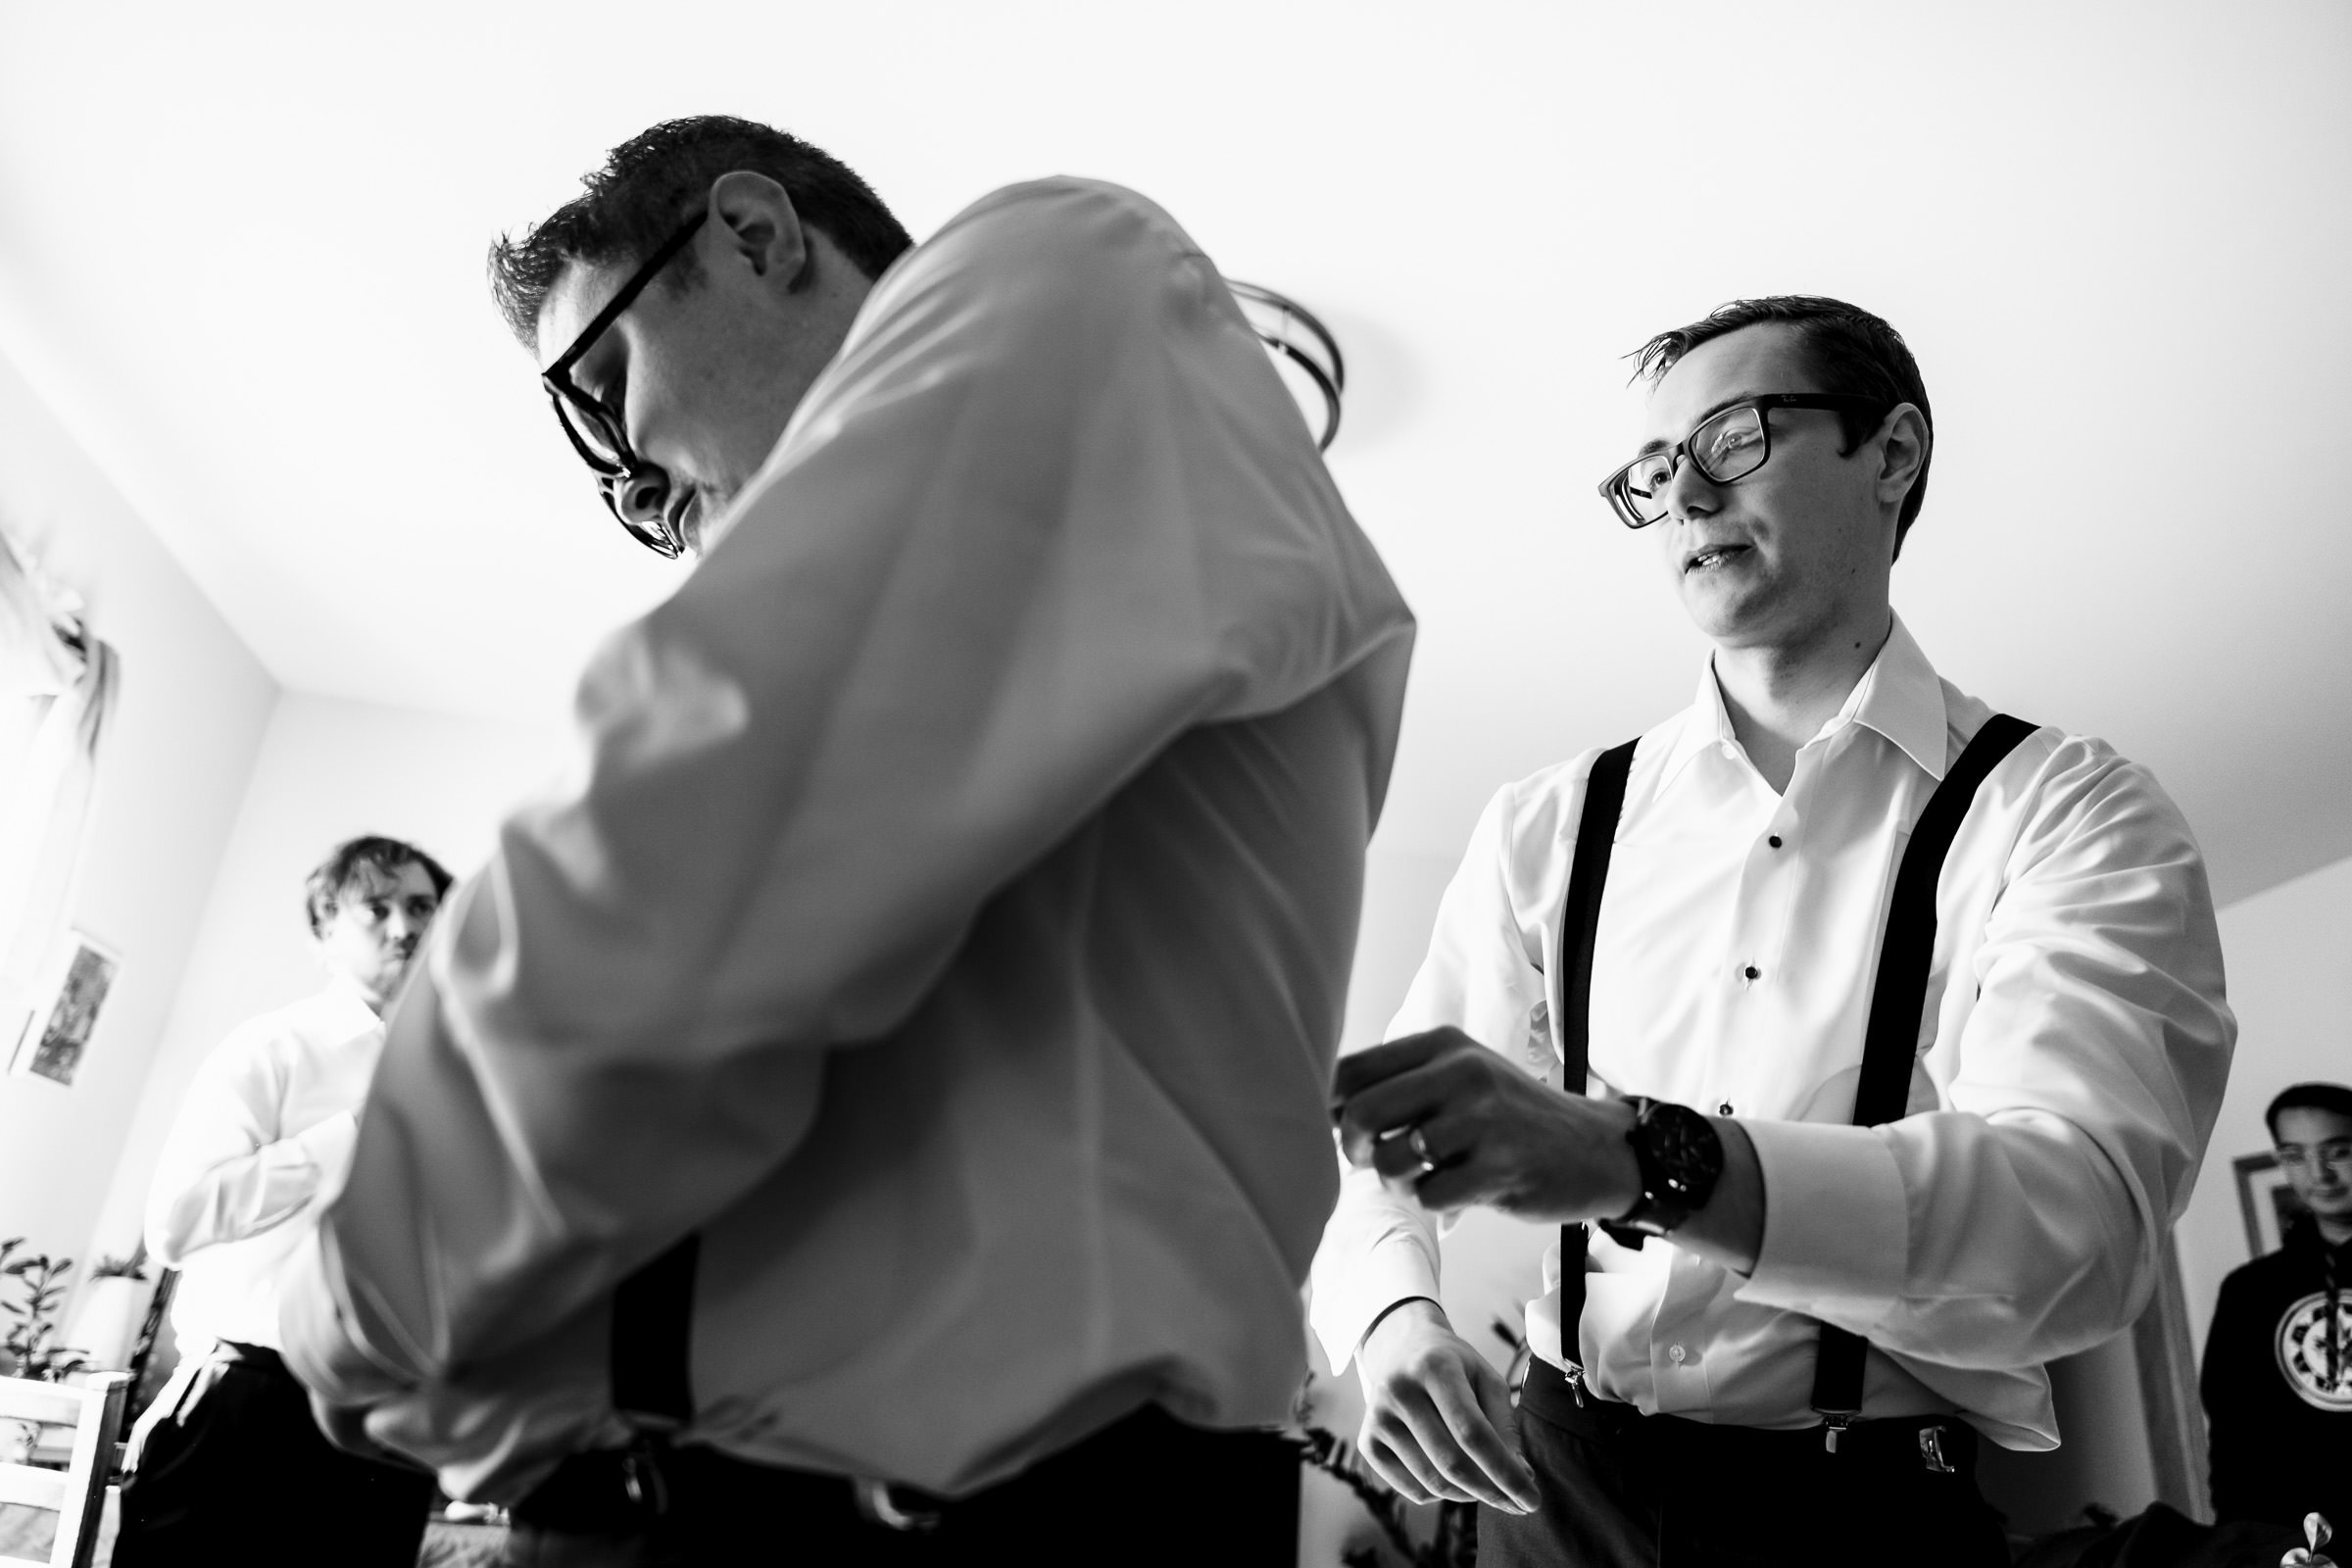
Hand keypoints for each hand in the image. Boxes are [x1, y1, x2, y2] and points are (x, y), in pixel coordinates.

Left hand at [1331, 1027, 1640, 1222]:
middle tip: (1373, 1159)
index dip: (1331, 1106)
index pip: (1352, 1070)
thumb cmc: (1511, 1117)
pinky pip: (1429, 1196)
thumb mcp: (1461, 1076)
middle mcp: (1460, 1073)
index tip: (1341, 1126)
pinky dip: (1433, 1202)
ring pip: (1392, 1161)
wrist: (1595, 1148)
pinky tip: (1457, 1190)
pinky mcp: (1500, 1167)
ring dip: (1397, 1181)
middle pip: (1361, 1115)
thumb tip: (1323, 1105)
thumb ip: (1401, 1082)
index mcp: (1443, 1045)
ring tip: (1425, 1175)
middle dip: (1354, 1148)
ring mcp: (1482, 1120)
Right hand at [1354, 1299, 1538, 1513]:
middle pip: (1452, 1463)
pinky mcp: (1367, 1442)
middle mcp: (1399, 1391)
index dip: (1505, 1472)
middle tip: (1517, 1504)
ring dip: (1469, 1494)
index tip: (1532, 1500)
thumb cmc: (1454, 1366)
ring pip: (1434, 1482)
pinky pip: (1413, 1490)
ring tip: (1486, 1483)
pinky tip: (1453, 1476)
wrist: (1401, 1348)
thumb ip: (1505, 1424)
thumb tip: (1520, 1474)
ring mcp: (1377, 1418)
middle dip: (1492, 1491)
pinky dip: (1442, 1493)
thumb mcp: (1486, 1378)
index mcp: (1434, 1367)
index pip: (1473, 1433)